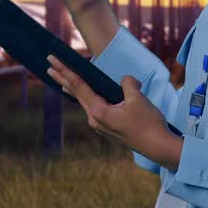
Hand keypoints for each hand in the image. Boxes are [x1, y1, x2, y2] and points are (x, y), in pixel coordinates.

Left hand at [45, 54, 181, 170]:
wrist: (157, 147)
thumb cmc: (148, 123)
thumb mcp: (138, 99)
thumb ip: (127, 84)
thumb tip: (125, 80)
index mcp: (99, 111)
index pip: (78, 86)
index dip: (65, 70)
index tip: (52, 60)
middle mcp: (95, 119)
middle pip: (76, 93)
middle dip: (63, 77)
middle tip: (49, 64)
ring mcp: (100, 124)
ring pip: (83, 100)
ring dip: (72, 87)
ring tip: (60, 78)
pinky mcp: (108, 126)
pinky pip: (92, 106)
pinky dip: (85, 96)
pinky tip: (83, 94)